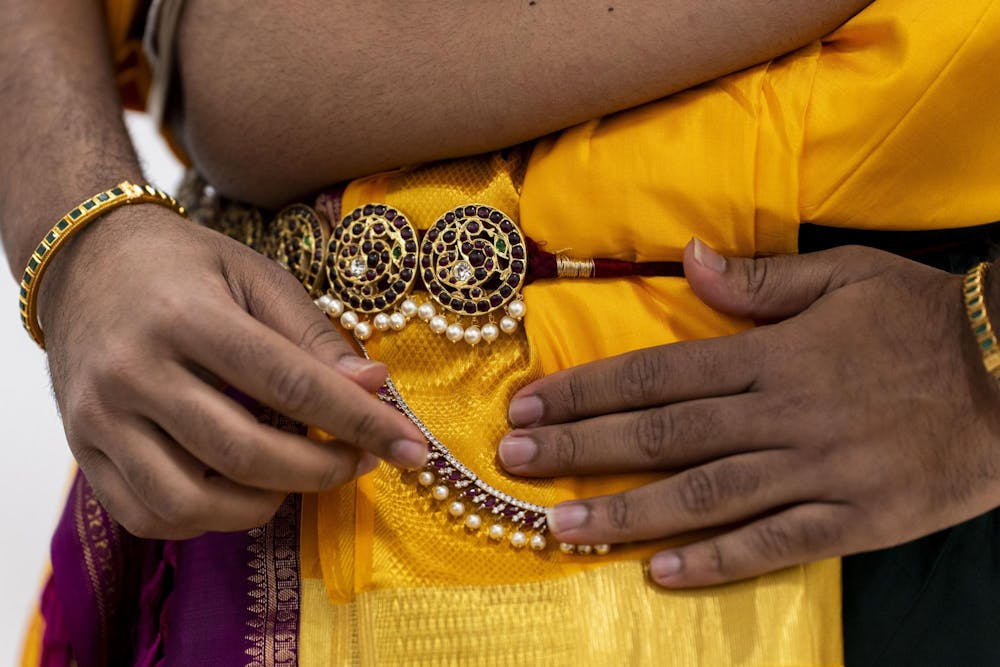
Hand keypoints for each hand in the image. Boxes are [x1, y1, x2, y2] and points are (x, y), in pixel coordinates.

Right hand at [40, 205, 425, 538]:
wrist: (84, 262)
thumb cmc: (186, 267)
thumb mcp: (256, 276)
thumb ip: (313, 335)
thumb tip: (376, 386)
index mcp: (187, 316)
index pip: (290, 384)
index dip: (360, 422)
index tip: (412, 448)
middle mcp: (134, 372)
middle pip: (245, 452)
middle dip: (321, 471)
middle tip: (359, 462)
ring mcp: (99, 418)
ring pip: (191, 500)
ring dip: (264, 505)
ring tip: (296, 476)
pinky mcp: (83, 450)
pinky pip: (147, 515)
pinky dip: (206, 520)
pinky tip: (239, 490)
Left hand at [499, 239, 999, 586]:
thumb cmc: (923, 320)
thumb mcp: (847, 276)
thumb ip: (761, 277)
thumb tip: (687, 259)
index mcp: (771, 353)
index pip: (657, 373)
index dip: (587, 390)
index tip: (530, 405)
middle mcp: (781, 412)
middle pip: (663, 435)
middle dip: (581, 450)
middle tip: (516, 464)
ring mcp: (816, 469)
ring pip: (705, 494)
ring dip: (627, 513)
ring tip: (562, 528)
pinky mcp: (854, 518)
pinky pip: (776, 544)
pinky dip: (718, 560)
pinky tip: (661, 574)